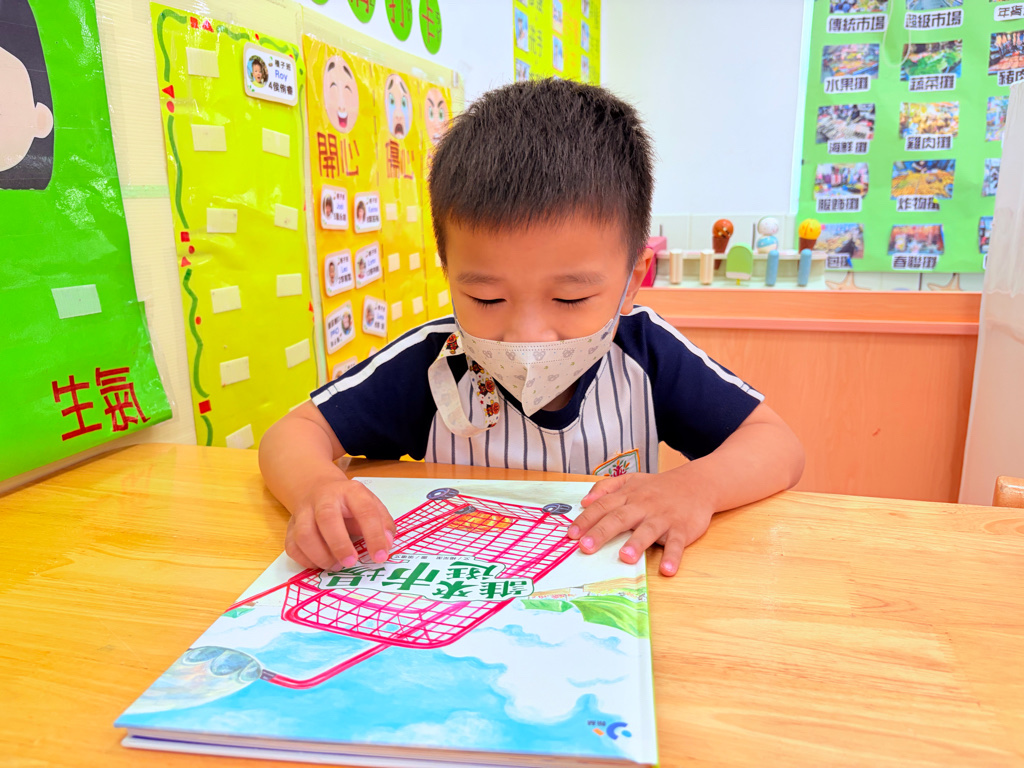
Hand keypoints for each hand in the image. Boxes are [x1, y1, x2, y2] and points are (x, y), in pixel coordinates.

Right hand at [285, 477, 396, 570]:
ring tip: (336, 565)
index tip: (380, 557)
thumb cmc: (349, 503)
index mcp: (350, 491)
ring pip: (304, 534)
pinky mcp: (290, 527)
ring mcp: (304, 512)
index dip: (374, 535)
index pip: (364, 510)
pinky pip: (292, 547)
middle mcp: (324, 498)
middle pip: (327, 517)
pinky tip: (320, 564)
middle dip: (339, 544)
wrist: (317, 488)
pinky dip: (306, 561)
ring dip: (320, 556)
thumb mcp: (372, 505)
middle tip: (351, 562)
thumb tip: (387, 545)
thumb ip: (383, 524)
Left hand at [567, 472, 713, 576]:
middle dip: (602, 532)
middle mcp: (643, 505)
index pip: (603, 506)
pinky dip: (673, 557)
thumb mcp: (631, 480)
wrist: (697, 484)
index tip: (571, 535)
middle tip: (586, 547)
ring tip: (624, 557)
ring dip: (636, 544)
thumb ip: (606, 487)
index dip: (586, 520)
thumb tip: (584, 501)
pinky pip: (676, 544)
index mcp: (629, 495)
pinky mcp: (682, 529)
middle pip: (620, 518)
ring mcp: (663, 517)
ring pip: (648, 530)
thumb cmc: (658, 487)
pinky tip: (667, 570)